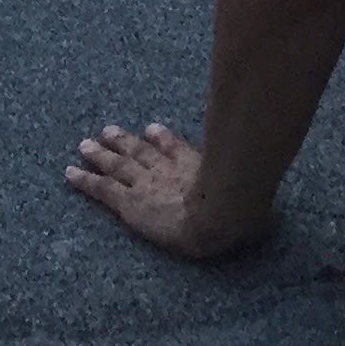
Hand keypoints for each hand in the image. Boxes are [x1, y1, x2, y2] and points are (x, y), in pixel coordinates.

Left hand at [63, 123, 266, 260]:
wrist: (217, 216)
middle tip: (107, 130)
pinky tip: (69, 172)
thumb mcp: (255, 205)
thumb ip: (259, 209)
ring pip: (117, 165)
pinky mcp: (129, 202)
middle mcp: (167, 170)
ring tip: (84, 143)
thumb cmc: (241, 212)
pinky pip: (101, 189)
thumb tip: (275, 215)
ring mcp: (146, 184)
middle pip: (140, 151)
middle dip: (123, 141)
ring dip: (100, 154)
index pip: (174, 148)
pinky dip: (84, 179)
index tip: (150, 129)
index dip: (160, 139)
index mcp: (195, 167)